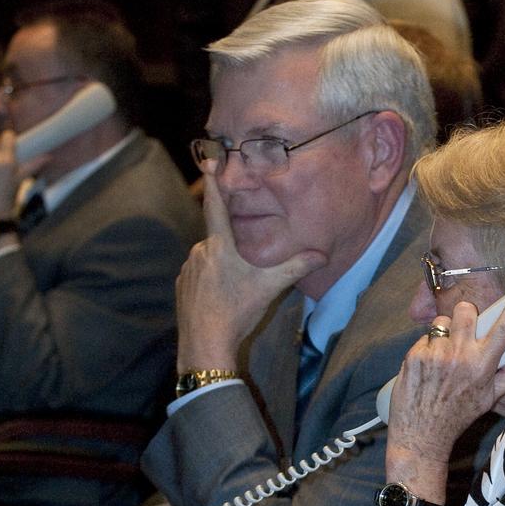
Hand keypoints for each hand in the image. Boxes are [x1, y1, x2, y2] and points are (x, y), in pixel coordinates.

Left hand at [175, 173, 327, 367]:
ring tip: (237, 287)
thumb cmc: (238, 310)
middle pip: (220, 239)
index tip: (209, 162)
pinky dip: (211, 279)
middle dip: (234, 247)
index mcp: (220, 246)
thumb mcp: (271, 288)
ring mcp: (188, 269)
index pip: (216, 207)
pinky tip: (222, 296)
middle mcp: (200, 251)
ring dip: (223, 265)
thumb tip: (323, 255)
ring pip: (210, 257)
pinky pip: (199, 274)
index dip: (214, 184)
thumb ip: (296, 267)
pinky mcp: (182, 286)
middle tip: (249, 268)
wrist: (205, 343)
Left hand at [387, 275, 504, 464]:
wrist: (422, 435)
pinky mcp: (414, 355)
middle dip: (465, 316)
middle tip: (462, 335)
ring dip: (444, 334)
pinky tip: (426, 369)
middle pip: (467, 310)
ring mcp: (436, 354)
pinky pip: (423, 338)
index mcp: (484, 365)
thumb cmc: (459, 416)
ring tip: (442, 358)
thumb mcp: (490, 398)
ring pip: (442, 322)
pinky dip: (426, 349)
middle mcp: (461, 356)